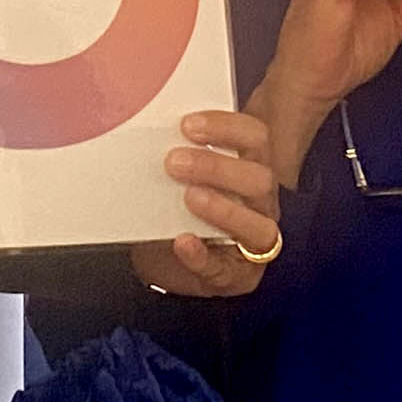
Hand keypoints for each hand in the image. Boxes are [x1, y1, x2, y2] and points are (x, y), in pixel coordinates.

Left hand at [132, 110, 281, 297]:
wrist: (167, 264)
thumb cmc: (176, 211)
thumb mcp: (177, 178)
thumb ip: (173, 157)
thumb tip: (139, 134)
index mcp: (251, 168)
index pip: (255, 137)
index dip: (227, 127)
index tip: (188, 124)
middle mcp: (261, 203)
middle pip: (260, 178)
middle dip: (218, 168)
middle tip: (174, 162)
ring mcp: (254, 241)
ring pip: (260, 225)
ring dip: (223, 209)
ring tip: (189, 198)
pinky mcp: (237, 276)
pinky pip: (225, 269)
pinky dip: (203, 256)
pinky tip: (183, 243)